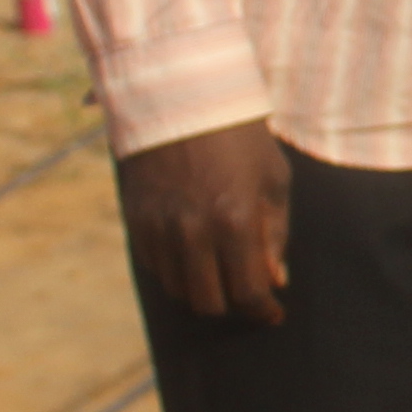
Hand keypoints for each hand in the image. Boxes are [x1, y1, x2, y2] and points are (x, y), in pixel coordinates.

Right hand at [118, 118, 292, 323]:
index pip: (247, 292)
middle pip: (208, 302)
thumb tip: (275, 280)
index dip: (262, 311)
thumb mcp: (273, 180)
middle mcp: (192, 230)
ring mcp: (159, 226)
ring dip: (203, 290)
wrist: (182, 97)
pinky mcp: (136, 219)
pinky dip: (177, 270)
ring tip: (222, 272)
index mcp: (234, 219)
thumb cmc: (240, 137)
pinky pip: (155, 266)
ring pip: (178, 289)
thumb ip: (274, 234)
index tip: (272, 313)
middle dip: (233, 306)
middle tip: (248, 296)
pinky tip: (195, 253)